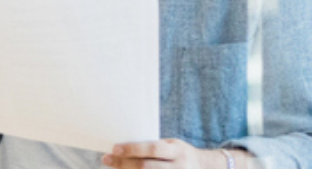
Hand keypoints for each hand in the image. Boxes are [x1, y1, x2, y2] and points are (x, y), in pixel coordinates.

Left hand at [103, 139, 241, 168]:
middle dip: (124, 163)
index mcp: (177, 150)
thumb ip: (154, 147)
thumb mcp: (173, 146)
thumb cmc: (180, 155)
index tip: (115, 148)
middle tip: (106, 159)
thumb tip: (125, 146)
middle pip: (146, 167)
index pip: (153, 149)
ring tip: (113, 167)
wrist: (205, 168)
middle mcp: (178, 166)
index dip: (133, 149)